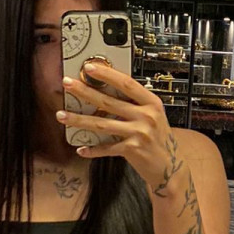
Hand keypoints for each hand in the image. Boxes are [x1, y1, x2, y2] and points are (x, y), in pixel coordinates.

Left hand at [58, 62, 185, 195]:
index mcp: (151, 103)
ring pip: (102, 124)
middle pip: (109, 101)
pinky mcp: (132, 150)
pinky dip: (93, 149)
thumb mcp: (153, 116)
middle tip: (68, 84)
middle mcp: (146, 116)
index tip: (89, 67)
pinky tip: (81, 149)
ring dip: (79, 120)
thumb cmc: (159, 139)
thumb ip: (135, 105)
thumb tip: (107, 93)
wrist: (171, 166)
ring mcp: (139, 133)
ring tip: (62, 115)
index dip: (107, 74)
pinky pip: (107, 148)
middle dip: (84, 92)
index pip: (126, 83)